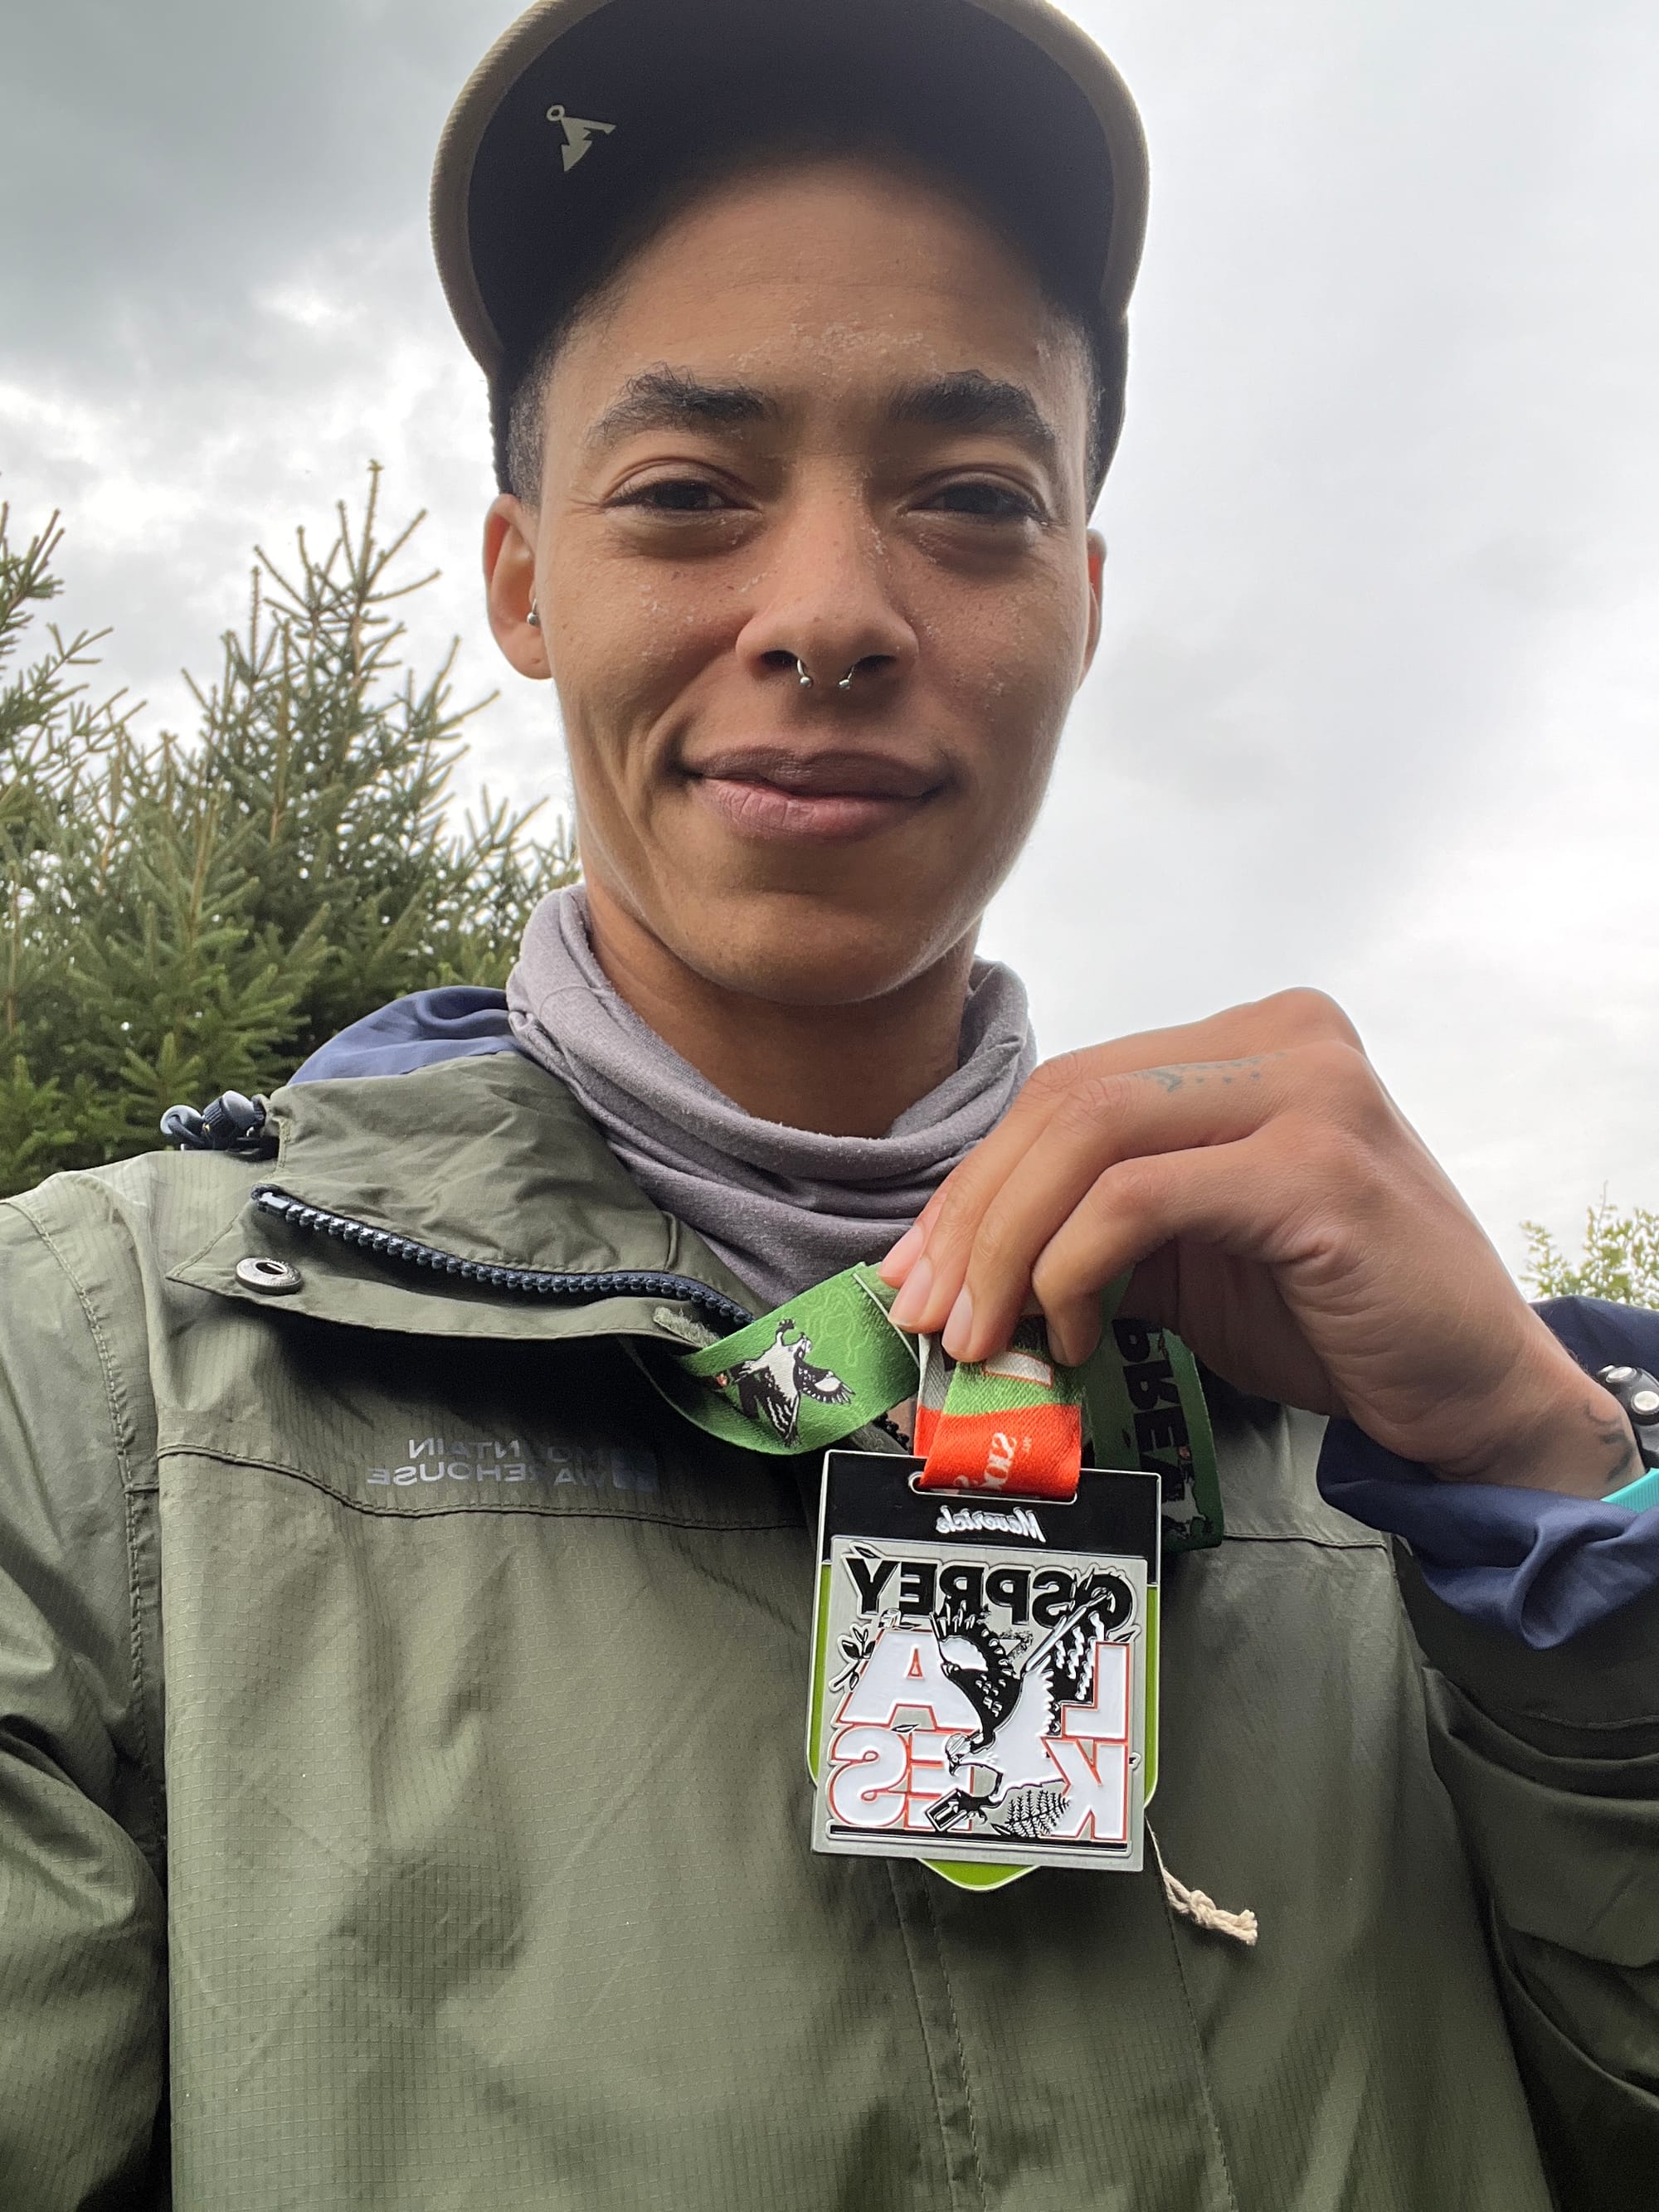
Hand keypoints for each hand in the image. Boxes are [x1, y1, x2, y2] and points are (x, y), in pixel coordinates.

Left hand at [883, 990, 1635, 1497]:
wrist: (1473, 1389)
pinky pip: (1139, 1197)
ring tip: (982, 1334)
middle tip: (929, 1312)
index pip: (1072, 1087)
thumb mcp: (1191, 1252)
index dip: (978, 1179)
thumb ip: (1096, 1226)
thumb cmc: (1333, 1316)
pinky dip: (1074, 1266)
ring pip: (1089, 1134)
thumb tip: (959, 1264)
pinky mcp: (1316, 1168)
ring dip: (1007, 1243)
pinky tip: (1069, 1332)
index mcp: (1249, 1040)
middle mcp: (1283, 1037)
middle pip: (1067, 1100)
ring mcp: (1307, 1092)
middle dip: (974, 1214)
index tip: (919, 1269)